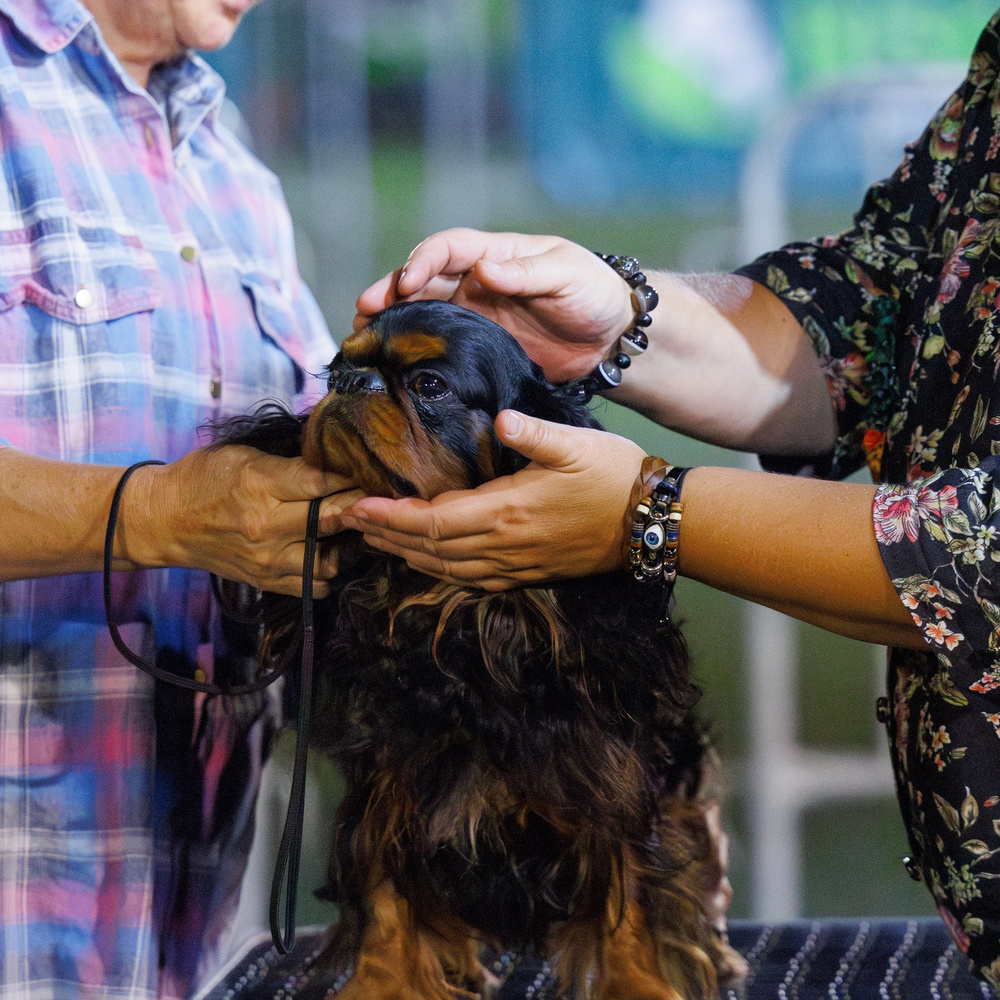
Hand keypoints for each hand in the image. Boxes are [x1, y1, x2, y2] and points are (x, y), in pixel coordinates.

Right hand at [127, 446, 357, 595]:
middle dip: (358, 505)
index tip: (366, 469)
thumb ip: (288, 461)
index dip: (349, 475)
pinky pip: (313, 586)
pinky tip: (331, 553)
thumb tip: (332, 458)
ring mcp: (267, 559)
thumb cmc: (202, 479)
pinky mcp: (265, 580)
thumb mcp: (242, 456)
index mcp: (260, 486)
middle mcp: (266, 526)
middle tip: (374, 496)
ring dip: (347, 544)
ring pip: (329, 559)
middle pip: (332, 518)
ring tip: (355, 528)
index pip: (322, 482)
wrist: (164, 521)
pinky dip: (328, 572)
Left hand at [343, 410, 641, 588]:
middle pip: (430, 550)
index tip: (358, 507)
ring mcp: (516, 564)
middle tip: (348, 524)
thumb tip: (498, 420)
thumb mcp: (575, 443)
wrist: (652, 522)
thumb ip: (532, 433)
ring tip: (375, 540)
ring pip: (446, 569)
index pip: (433, 520)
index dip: (391, 517)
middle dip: (385, 537)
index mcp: (508, 510)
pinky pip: (472, 580)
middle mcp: (505, 545)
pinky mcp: (529, 572)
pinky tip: (426, 562)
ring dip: (406, 556)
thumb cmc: (615, 476)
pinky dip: (440, 572)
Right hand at [355, 229, 633, 384]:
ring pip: (423, 313)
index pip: (448, 248)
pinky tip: (393, 365)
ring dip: (392, 321)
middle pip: (423, 280)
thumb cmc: (594, 292)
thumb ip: (525, 273)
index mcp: (495, 255)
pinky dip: (414, 352)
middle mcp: (476, 282)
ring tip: (361, 336)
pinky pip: (440, 347)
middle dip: (390, 290)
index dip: (423, 260)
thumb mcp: (566, 274)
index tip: (407, 282)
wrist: (612, 338)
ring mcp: (474, 316)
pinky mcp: (478, 349)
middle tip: (362, 309)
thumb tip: (482, 270)